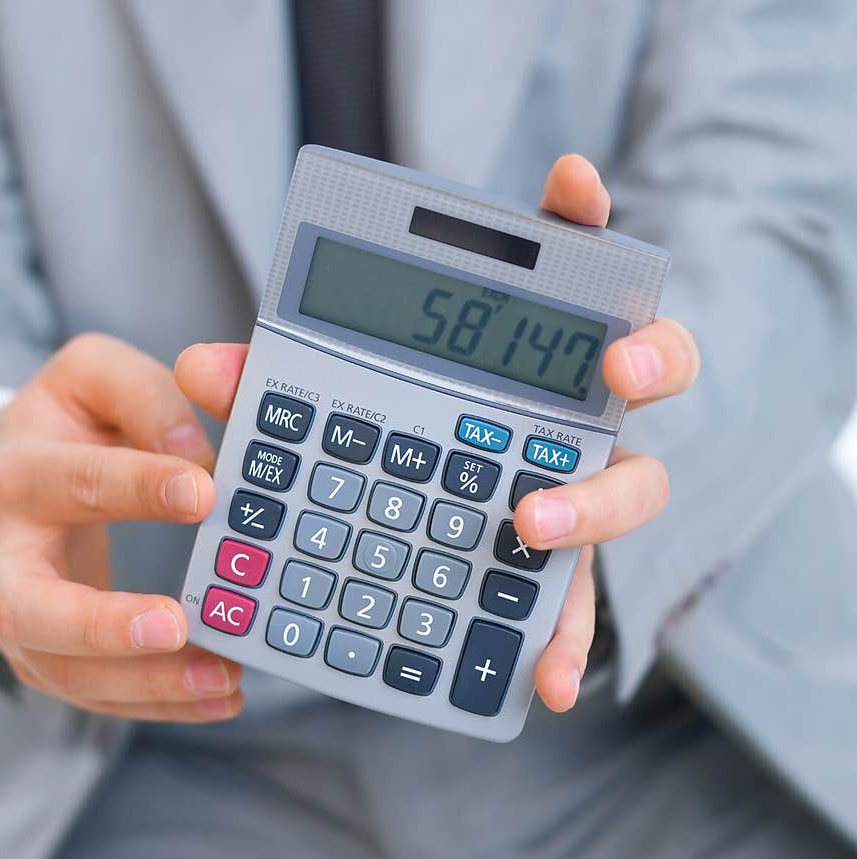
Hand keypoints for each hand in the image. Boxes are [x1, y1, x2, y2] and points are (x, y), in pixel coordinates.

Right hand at [0, 334, 242, 720]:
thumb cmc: (61, 428)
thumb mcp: (92, 380)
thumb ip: (144, 395)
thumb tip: (193, 450)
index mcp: (21, 473)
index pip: (77, 482)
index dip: (139, 485)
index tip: (206, 492)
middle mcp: (4, 555)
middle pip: (30, 606)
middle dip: (101, 625)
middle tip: (175, 625)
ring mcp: (18, 616)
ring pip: (64, 670)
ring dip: (145, 683)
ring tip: (222, 677)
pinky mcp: (47, 655)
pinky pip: (95, 696)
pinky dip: (156, 703)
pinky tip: (218, 696)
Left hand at [176, 154, 698, 718]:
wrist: (411, 524)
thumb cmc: (384, 429)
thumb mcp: (327, 401)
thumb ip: (279, 379)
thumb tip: (204, 369)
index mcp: (526, 340)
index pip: (569, 257)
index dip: (579, 215)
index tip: (571, 178)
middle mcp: (575, 402)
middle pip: (653, 359)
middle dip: (648, 352)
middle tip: (613, 366)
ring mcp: (582, 479)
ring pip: (635, 482)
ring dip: (594, 502)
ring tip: (531, 527)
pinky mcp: (563, 562)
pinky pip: (582, 598)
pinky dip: (565, 637)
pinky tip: (544, 680)